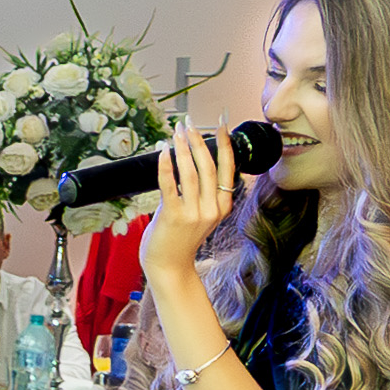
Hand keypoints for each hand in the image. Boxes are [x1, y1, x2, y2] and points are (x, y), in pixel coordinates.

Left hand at [140, 121, 243, 282]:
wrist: (170, 266)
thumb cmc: (181, 238)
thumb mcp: (201, 215)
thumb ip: (202, 193)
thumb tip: (193, 162)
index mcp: (222, 205)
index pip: (227, 168)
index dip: (225, 144)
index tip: (220, 124)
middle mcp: (212, 209)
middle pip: (208, 166)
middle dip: (197, 140)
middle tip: (188, 123)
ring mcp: (194, 213)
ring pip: (190, 172)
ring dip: (182, 148)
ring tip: (175, 131)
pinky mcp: (174, 216)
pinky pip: (170, 185)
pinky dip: (166, 166)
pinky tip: (163, 151)